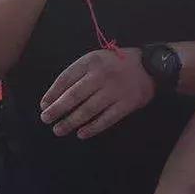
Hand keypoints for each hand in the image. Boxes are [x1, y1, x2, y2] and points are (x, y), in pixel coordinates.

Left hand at [40, 48, 154, 138]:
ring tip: (59, 130)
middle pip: (74, 96)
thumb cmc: (116, 64)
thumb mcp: (96, 59)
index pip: (65, 79)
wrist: (151, 66)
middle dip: (57, 109)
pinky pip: (107, 119)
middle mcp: (101, 75)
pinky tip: (81, 134)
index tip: (43, 105)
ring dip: (71, 121)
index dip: (52, 94)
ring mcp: (115, 90)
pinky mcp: (127, 104)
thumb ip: (78, 73)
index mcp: (90, 62)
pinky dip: (93, 128)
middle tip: (46, 119)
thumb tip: (55, 95)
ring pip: (88, 109)